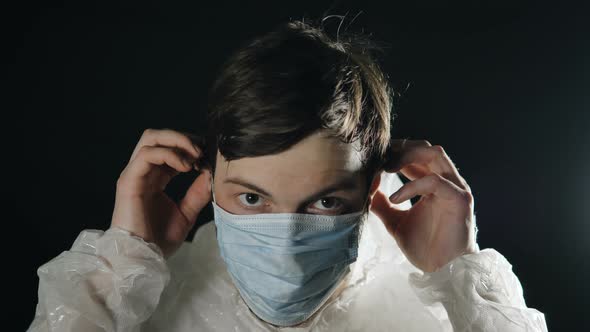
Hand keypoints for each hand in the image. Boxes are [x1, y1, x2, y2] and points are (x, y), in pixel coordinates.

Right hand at [111, 128, 211, 257]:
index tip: (208, 157)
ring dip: (177, 141)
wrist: (142, 258)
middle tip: (202, 150)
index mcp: (154, 179)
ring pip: (151, 138)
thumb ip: (198, 193)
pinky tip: (185, 167)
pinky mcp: (128, 181)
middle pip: (158, 137)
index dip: (190, 147)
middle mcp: (143, 172)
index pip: (170, 149)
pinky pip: (147, 154)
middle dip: (183, 137)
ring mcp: (134, 175)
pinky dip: (169, 154)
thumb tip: (210, 173)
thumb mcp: (187, 213)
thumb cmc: (159, 240)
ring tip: (195, 155)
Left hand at [369, 139, 478, 272]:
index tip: (375, 159)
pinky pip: (434, 181)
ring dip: (407, 156)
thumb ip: (382, 204)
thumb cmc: (425, 247)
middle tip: (378, 159)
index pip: (416, 154)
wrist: (443, 271)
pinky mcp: (458, 199)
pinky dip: (411, 186)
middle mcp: (447, 181)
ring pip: (434, 154)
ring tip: (386, 168)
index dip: (395, 152)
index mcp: (434, 183)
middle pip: (425, 148)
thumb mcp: (395, 221)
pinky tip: (395, 198)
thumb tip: (367, 189)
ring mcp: (455, 188)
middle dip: (400, 149)